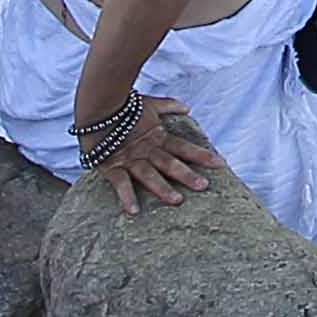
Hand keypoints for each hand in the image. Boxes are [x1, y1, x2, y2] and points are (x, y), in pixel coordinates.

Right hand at [98, 100, 217, 210]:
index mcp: (157, 137)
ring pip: (149, 175)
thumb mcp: (149, 104)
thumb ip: (168, 106)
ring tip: (176, 200)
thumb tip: (187, 107)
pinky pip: (120, 183)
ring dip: (162, 188)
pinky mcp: (111, 165)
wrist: (96, 104)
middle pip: (170, 163)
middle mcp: (147, 150)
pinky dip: (126, 197)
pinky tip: (134, 212)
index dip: (202, 155)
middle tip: (204, 186)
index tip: (220, 164)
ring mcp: (130, 158)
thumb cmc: (123, 104)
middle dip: (187, 174)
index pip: (183, 147)